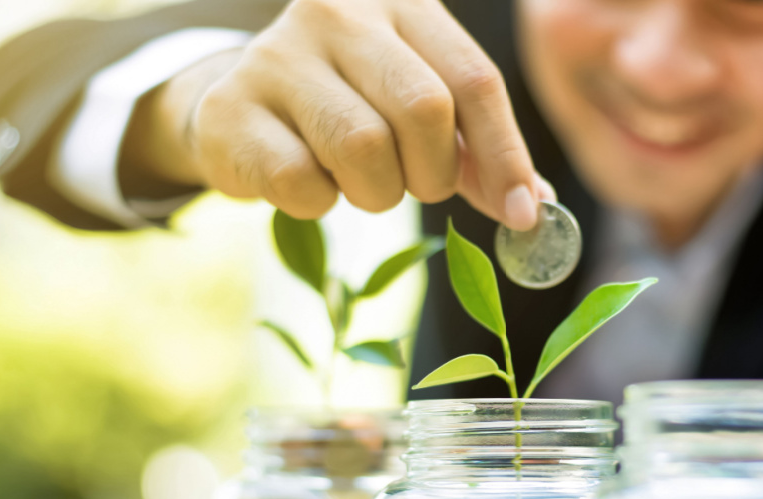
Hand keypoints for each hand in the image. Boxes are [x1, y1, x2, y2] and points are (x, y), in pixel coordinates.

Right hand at [126, 0, 554, 229]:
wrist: (241, 106)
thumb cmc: (351, 107)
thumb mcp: (419, 112)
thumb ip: (475, 153)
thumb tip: (531, 209)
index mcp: (401, 3)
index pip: (473, 78)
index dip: (506, 154)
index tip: (522, 214)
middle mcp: (338, 14)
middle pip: (424, 108)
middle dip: (433, 173)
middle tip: (416, 185)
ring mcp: (277, 55)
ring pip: (363, 147)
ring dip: (375, 192)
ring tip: (359, 181)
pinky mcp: (231, 108)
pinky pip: (301, 181)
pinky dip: (318, 203)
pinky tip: (309, 181)